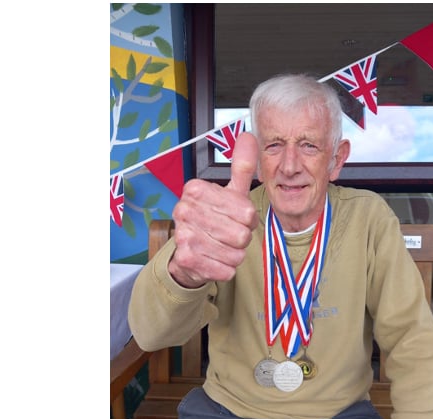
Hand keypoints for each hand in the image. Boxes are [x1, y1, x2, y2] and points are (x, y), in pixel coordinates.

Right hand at [168, 132, 259, 287]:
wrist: (188, 251)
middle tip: (229, 234)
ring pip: (235, 253)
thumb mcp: (230, 192)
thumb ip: (241, 166)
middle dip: (242, 238)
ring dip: (234, 254)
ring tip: (222, 246)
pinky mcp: (186, 259)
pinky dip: (226, 268)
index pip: (246, 211)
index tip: (237, 217)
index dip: (249, 220)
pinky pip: (226, 269)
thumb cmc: (213, 219)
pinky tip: (215, 259)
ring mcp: (183, 235)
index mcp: (196, 190)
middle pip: (241, 234)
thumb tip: (248, 136)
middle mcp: (185, 210)